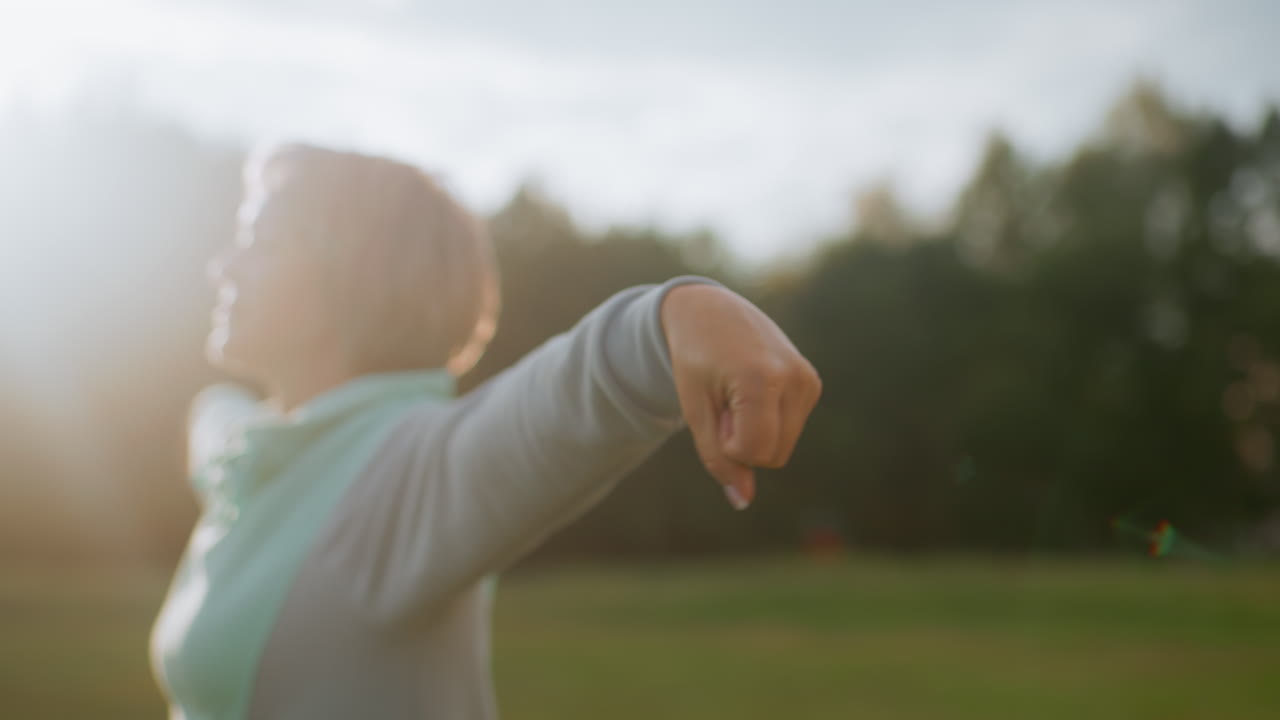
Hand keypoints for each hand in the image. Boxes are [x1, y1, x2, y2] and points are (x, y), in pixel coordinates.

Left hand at [661, 283, 821, 509]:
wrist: (710, 311)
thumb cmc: (695, 360)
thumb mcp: (696, 410)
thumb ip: (718, 458)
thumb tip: (743, 501)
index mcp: (762, 379)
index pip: (754, 452)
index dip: (726, 443)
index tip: (714, 408)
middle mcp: (794, 377)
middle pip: (773, 456)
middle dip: (742, 442)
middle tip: (723, 401)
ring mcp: (808, 380)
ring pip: (783, 448)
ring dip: (755, 433)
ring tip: (737, 394)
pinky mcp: (812, 382)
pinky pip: (789, 430)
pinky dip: (767, 422)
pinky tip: (752, 390)